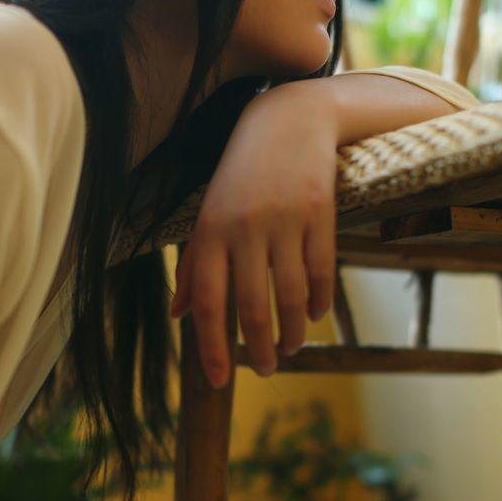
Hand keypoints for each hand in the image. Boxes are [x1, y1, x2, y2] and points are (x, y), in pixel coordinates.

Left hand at [169, 80, 339, 387]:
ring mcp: (285, 221)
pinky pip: (321, 272)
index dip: (212, 348)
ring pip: (291, 296)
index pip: (210, 303)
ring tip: (290, 348)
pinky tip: (314, 318)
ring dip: (291, 332)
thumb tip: (179, 315)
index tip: (220, 381)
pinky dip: (319, 303)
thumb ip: (194, 265)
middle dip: (259, 349)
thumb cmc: (240, 173)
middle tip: (265, 370)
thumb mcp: (208, 213)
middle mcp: (245, 228)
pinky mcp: (320, 214)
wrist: (288, 119)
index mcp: (211, 232)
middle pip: (253, 306)